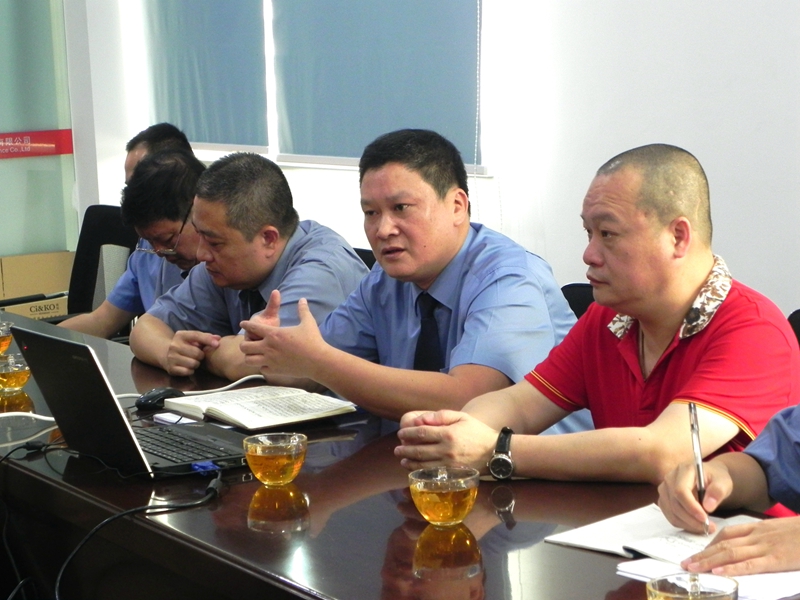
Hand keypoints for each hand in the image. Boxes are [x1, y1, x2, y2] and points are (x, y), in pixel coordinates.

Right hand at [164, 330, 219, 375]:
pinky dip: (191, 370)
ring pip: (193, 363)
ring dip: (197, 363)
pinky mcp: (171, 368)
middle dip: (201, 355)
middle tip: (199, 355)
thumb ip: (206, 337)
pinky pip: (188, 371)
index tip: (217, 344)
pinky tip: (188, 366)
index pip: (196, 335)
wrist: (167, 354)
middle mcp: (174, 345)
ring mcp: (171, 357)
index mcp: (180, 335)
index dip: (208, 340)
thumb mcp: (194, 339)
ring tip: (194, 361)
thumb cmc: (186, 345)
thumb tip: (218, 338)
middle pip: (197, 353)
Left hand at [240, 295, 326, 378]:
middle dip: (244, 343)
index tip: (243, 324)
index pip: (253, 328)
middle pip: (245, 346)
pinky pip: (261, 369)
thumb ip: (303, 310)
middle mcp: (268, 347)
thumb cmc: (313, 341)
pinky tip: (266, 363)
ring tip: (254, 354)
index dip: (246, 325)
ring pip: (249, 360)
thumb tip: (303, 299)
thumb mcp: (308, 323)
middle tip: (248, 342)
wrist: (318, 361)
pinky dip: (261, 366)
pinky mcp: (275, 371)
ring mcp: (270, 360)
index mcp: (274, 334)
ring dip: (250, 356)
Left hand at [394, 410, 497, 471]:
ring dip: (410, 463)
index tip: (401, 433)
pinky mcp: (453, 475)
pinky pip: (432, 475)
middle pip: (419, 450)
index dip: (408, 433)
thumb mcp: (462, 417)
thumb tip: (422, 419)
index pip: (421, 433)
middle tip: (397, 449)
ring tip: (402, 460)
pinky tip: (415, 470)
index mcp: (448, 434)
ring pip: (424, 465)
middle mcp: (447, 450)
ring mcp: (449, 465)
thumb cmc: (478, 432)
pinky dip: (421, 473)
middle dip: (405, 449)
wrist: (495, 452)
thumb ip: (441, 415)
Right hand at [658, 460, 736, 534]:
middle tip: (710, 527)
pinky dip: (683, 524)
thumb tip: (708, 507)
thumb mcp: (723, 482)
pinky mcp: (664, 500)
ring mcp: (664, 489)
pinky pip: (670, 516)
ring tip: (706, 527)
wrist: (708, 477)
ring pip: (672, 513)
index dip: (691, 507)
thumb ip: (718, 491)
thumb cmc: (715, 478)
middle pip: (675, 504)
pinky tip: (696, 525)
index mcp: (683, 470)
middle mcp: (669, 478)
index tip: (705, 519)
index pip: (680, 491)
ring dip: (688, 524)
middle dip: (692, 520)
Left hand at [681, 517, 799, 575]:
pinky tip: (718, 572)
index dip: (711, 543)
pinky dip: (732, 568)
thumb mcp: (784, 531)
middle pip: (723, 544)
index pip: (729, 533)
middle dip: (703, 554)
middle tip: (686, 563)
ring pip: (730, 553)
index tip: (699, 551)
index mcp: (761, 528)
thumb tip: (758, 549)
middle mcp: (759, 535)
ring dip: (708, 561)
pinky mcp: (777, 559)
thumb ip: (769, 537)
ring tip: (692, 568)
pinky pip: (750, 564)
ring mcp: (767, 546)